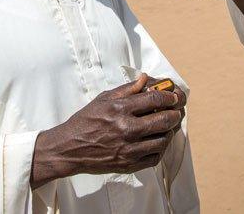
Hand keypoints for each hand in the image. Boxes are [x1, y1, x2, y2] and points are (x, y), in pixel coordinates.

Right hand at [31, 74, 183, 187]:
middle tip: (175, 111)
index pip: (156, 100)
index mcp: (120, 109)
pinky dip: (161, 149)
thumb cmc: (85, 121)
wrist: (68, 149)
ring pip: (163, 140)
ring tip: (168, 126)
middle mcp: (126, 129)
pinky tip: (158, 141)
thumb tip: (145, 78)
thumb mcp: (103, 99)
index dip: (170, 96)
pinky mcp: (128, 164)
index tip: (173, 97)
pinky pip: (154, 157)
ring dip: (170, 132)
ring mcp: (128, 149)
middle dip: (175, 114)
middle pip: (165, 120)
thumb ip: (127, 89)